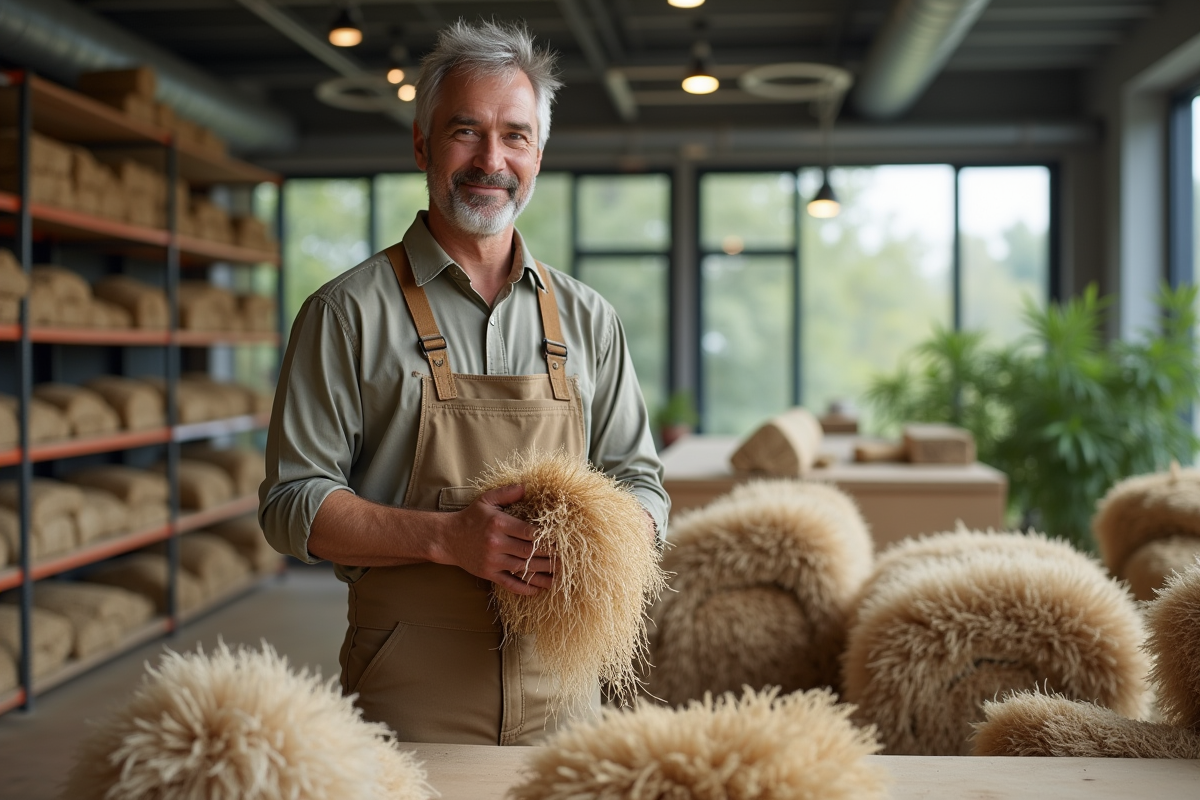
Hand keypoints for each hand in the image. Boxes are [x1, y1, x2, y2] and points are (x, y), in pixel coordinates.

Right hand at [434, 484, 553, 595]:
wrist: (447, 538)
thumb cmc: (470, 517)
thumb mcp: (487, 500)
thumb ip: (507, 493)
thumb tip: (528, 486)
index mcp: (499, 524)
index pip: (528, 532)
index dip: (546, 537)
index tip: (562, 539)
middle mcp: (496, 544)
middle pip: (529, 552)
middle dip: (550, 556)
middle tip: (568, 559)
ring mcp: (492, 561)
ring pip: (522, 569)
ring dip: (543, 573)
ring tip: (560, 576)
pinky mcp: (488, 574)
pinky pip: (509, 584)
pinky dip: (524, 588)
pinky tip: (538, 590)